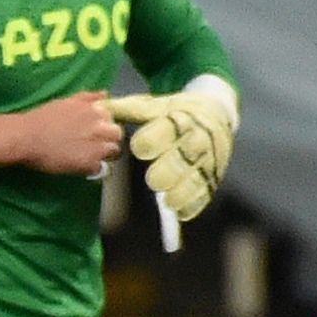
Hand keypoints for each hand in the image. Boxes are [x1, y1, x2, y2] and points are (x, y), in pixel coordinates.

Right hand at [0, 91, 119, 177]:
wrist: (26, 137)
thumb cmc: (42, 118)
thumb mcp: (66, 101)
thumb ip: (88, 97)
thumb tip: (105, 94)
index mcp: (96, 110)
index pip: (113, 118)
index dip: (104, 125)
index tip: (94, 130)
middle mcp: (100, 126)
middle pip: (117, 135)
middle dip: (108, 139)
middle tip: (91, 144)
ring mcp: (97, 146)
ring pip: (113, 152)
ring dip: (103, 154)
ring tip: (86, 155)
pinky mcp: (90, 163)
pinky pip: (100, 168)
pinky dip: (91, 168)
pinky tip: (78, 164)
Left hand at [108, 80, 235, 220]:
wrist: (219, 114)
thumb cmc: (179, 113)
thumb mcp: (156, 105)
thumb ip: (127, 109)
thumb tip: (97, 108)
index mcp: (180, 119)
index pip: (167, 130)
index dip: (152, 141)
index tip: (139, 148)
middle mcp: (197, 140)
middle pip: (184, 157)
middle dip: (169, 169)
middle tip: (154, 180)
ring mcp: (208, 160)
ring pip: (196, 178)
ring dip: (182, 192)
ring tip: (168, 200)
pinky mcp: (213, 177)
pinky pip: (205, 193)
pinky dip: (193, 204)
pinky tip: (180, 211)